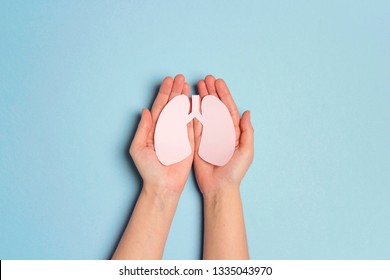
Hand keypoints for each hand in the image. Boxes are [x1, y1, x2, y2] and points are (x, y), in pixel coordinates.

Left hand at [130, 74, 193, 194]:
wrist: (163, 185)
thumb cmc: (148, 170)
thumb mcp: (138, 148)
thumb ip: (142, 129)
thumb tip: (144, 110)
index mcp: (154, 129)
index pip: (160, 106)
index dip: (164, 93)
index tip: (169, 81)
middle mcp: (166, 129)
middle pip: (172, 105)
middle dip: (176, 91)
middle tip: (180, 77)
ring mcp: (178, 134)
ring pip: (182, 112)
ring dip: (185, 98)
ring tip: (187, 85)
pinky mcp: (189, 141)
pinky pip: (192, 124)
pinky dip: (194, 112)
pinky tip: (195, 101)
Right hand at [194, 75, 253, 196]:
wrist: (219, 187)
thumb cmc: (234, 171)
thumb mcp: (246, 151)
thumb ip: (247, 131)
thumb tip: (247, 112)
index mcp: (233, 131)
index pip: (228, 108)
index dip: (223, 94)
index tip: (218, 82)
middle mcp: (220, 130)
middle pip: (215, 106)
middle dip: (211, 92)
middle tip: (205, 79)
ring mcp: (208, 135)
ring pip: (204, 112)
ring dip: (201, 98)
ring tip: (197, 85)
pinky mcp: (197, 141)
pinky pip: (194, 123)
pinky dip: (192, 112)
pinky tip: (190, 101)